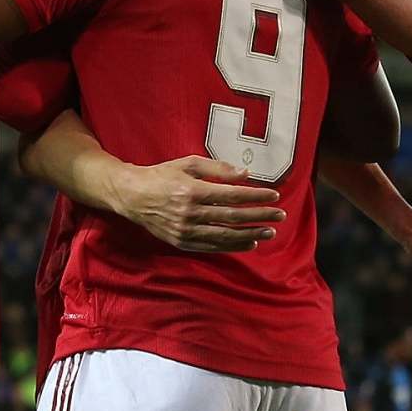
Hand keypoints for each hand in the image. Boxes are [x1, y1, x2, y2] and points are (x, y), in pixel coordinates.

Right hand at [111, 157, 284, 252]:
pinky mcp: (181, 242)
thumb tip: (246, 174)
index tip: (274, 196)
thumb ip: (218, 168)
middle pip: (233, 217)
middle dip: (260, 216)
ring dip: (251, 235)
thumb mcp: (188, 163)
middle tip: (280, 216)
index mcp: (192, 191)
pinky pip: (212, 247)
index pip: (233, 196)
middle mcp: (190, 213)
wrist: (132, 196)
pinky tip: (249, 243)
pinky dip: (232, 246)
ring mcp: (186, 231)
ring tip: (269, 232)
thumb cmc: (162, 175)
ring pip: (226, 236)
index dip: (256, 197)